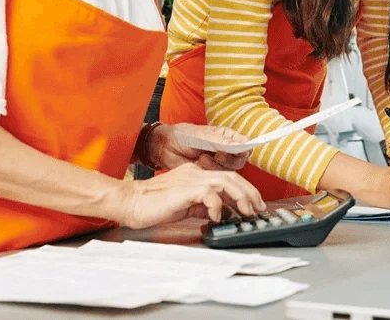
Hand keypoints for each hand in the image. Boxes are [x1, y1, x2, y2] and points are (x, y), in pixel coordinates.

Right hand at [117, 163, 265, 228]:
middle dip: (249, 193)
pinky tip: (218, 217)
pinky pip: (209, 194)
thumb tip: (223, 212)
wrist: (131, 202)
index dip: (244, 190)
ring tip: (247, 212)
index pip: (227, 177)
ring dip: (240, 197)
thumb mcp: (185, 204)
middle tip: (258, 209)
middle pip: (231, 177)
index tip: (254, 204)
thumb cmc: (154, 205)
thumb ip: (203, 205)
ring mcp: (191, 179)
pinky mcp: (185, 189)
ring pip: (225, 181)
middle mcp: (196, 172)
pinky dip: (217, 206)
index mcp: (196, 174)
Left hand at [148, 123, 251, 171]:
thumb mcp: (203, 136)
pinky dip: (209, 172)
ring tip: (202, 157)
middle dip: (228, 159)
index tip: (237, 150)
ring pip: (230, 171)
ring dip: (217, 165)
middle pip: (240, 160)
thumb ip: (223, 142)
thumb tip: (243, 146)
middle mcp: (226, 151)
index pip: (246, 144)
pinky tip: (198, 163)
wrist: (165, 147)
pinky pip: (217, 179)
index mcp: (227, 137)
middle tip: (217, 154)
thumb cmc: (183, 136)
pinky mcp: (210, 176)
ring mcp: (218, 164)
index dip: (244, 149)